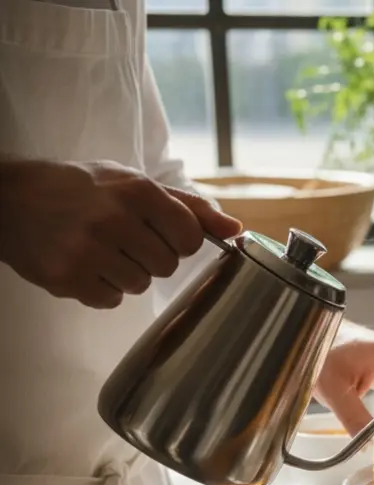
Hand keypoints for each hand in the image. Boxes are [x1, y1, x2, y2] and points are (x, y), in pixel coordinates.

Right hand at [0, 159, 240, 308]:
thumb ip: (188, 207)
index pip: (191, 236)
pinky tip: (84, 265)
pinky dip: (102, 289)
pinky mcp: (66, 277)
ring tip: (101, 250)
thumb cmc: (81, 188)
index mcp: (136, 191)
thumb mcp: (134, 183)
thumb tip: (237, 230)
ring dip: (127, 274)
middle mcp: (113, 219)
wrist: (9, 198)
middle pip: (167, 265)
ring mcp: (86, 251)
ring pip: (140, 285)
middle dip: (152, 257)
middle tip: (124, 240)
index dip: (181, 240)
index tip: (163, 233)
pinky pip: (111, 300)